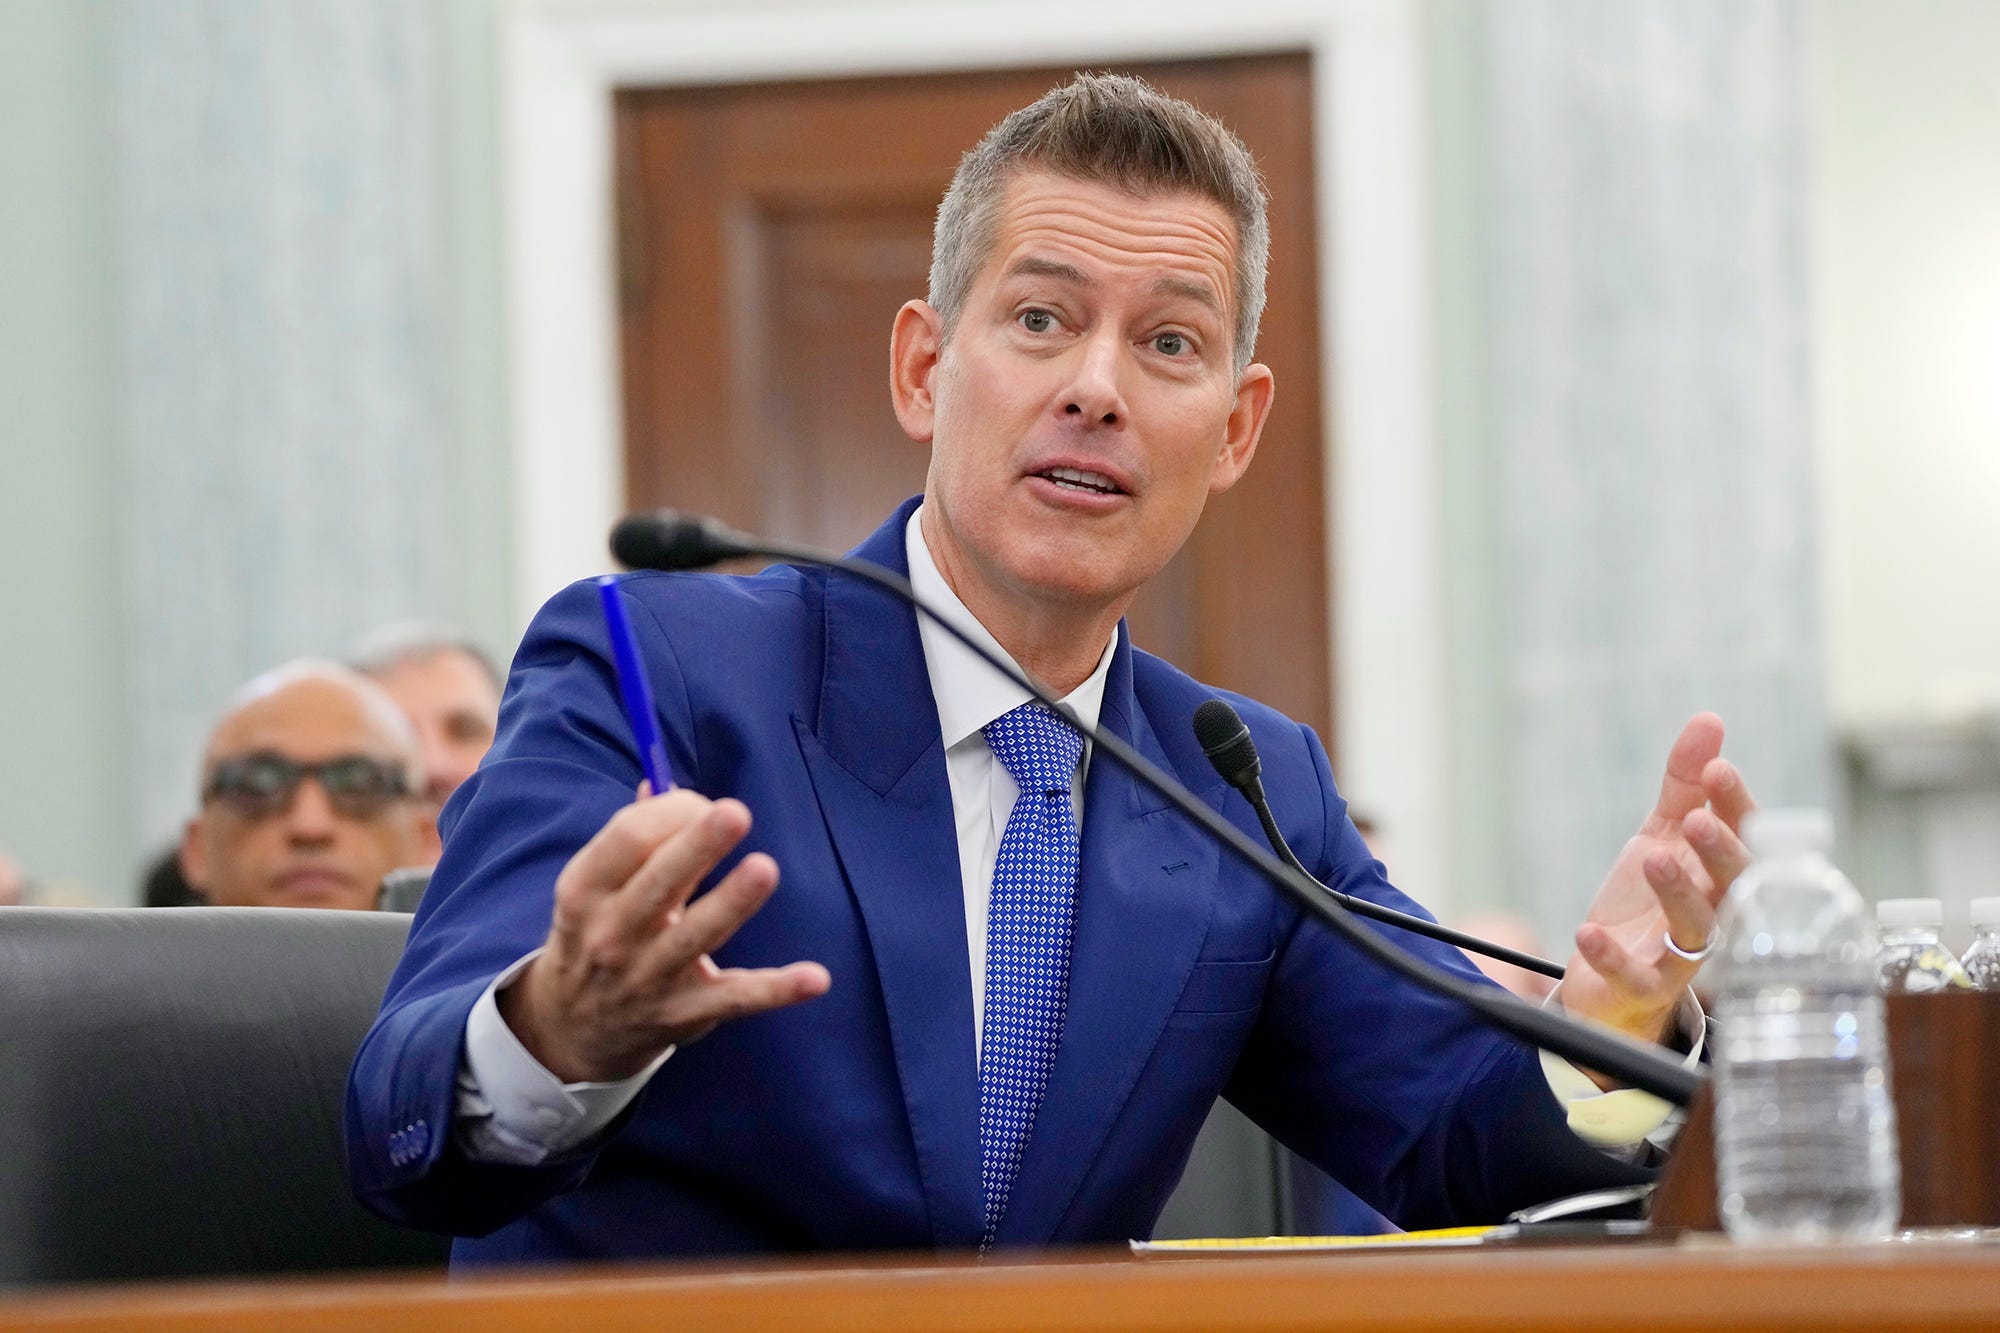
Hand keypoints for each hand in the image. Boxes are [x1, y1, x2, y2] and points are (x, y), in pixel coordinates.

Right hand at [499, 788, 830, 1082]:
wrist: (573, 1029)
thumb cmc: (596, 933)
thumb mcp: (594, 886)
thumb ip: (630, 835)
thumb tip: (661, 781)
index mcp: (585, 890)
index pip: (628, 840)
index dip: (671, 813)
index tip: (703, 804)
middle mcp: (612, 934)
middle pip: (659, 882)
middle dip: (696, 847)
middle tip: (735, 813)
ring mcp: (649, 977)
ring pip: (697, 935)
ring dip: (732, 902)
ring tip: (764, 869)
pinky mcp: (687, 1012)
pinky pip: (736, 999)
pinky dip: (776, 990)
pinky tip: (815, 977)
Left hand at [1560, 713, 1754, 1058]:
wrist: (1611, 977)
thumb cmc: (1649, 902)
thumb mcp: (1661, 836)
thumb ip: (1684, 786)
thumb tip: (1709, 722)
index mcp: (1720, 875)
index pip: (1745, 838)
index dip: (1736, 806)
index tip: (1719, 769)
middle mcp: (1712, 915)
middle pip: (1733, 884)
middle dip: (1720, 851)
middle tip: (1698, 821)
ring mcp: (1681, 955)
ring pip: (1696, 929)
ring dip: (1678, 893)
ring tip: (1654, 857)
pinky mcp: (1643, 987)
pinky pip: (1635, 976)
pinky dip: (1612, 957)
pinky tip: (1588, 932)